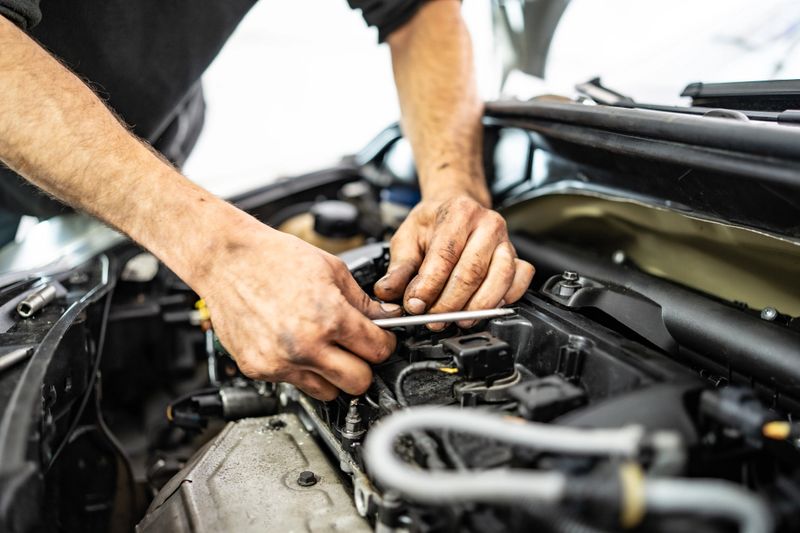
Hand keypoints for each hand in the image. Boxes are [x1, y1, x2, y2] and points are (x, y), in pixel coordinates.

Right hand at [199, 222, 401, 400]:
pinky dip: (301, 370)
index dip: (385, 343)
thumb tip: (387, 317)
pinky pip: (294, 384)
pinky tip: (295, 345)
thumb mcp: (332, 269)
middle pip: (358, 382)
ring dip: (333, 374)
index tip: (381, 340)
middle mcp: (305, 346)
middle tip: (357, 349)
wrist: (226, 259)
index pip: (378, 351)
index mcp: (329, 317)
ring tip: (324, 348)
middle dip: (364, 365)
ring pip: (327, 392)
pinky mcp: (259, 370)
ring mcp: (280, 362)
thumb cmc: (275, 257)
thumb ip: (363, 301)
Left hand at [374, 195, 533, 328]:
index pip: (445, 255)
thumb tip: (388, 292)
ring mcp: (507, 242)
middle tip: (433, 318)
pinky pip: (519, 283)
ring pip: (499, 280)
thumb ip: (398, 267)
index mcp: (459, 212)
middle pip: (472, 272)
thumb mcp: (407, 237)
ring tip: (456, 320)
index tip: (415, 305)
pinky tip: (484, 309)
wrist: (456, 207)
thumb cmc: (433, 223)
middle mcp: (488, 225)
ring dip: (476, 307)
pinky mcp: (518, 259)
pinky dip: (504, 301)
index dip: (429, 286)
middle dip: (450, 303)